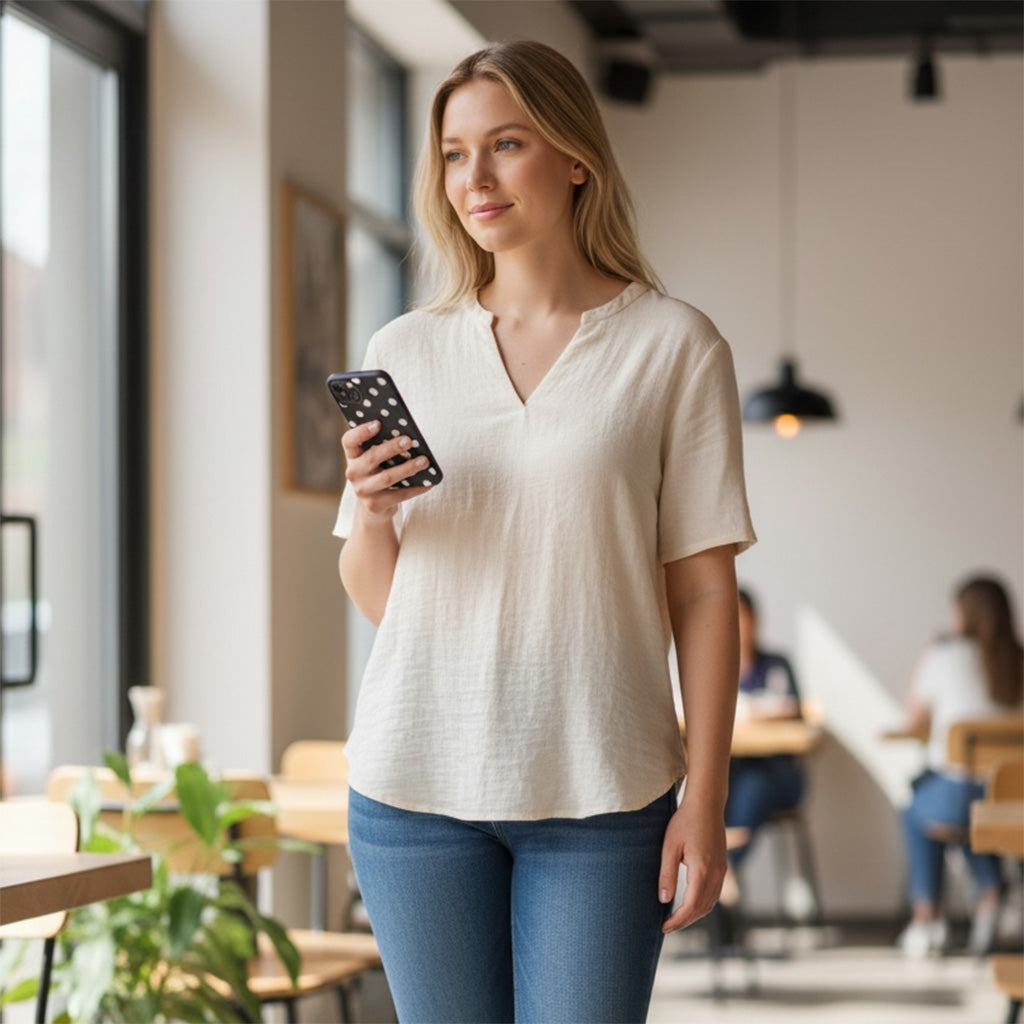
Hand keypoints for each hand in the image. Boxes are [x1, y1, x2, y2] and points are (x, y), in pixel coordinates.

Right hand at [341, 420, 431, 517]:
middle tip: (408, 441)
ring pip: (387, 477)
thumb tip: (408, 437)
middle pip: (372, 457)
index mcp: (353, 456)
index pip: (350, 440)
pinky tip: (428, 482)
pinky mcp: (374, 505)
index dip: (361, 431)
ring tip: (424, 461)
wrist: (374, 506)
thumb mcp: (376, 460)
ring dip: (408, 468)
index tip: (378, 423)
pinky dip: (416, 488)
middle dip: (391, 448)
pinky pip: (399, 495)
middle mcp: (354, 473)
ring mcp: (363, 490)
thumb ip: (384, 446)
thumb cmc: (379, 473)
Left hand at [658, 796, 726, 933]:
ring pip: (711, 903)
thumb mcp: (670, 846)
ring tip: (676, 918)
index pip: (691, 906)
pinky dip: (703, 904)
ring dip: (695, 914)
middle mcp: (716, 874)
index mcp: (703, 870)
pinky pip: (714, 893)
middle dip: (685, 921)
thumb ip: (667, 874)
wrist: (706, 805)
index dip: (678, 920)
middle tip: (667, 927)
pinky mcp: (723, 866)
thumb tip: (663, 900)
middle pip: (703, 909)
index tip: (664, 927)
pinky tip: (690, 903)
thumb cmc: (685, 822)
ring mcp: (722, 871)